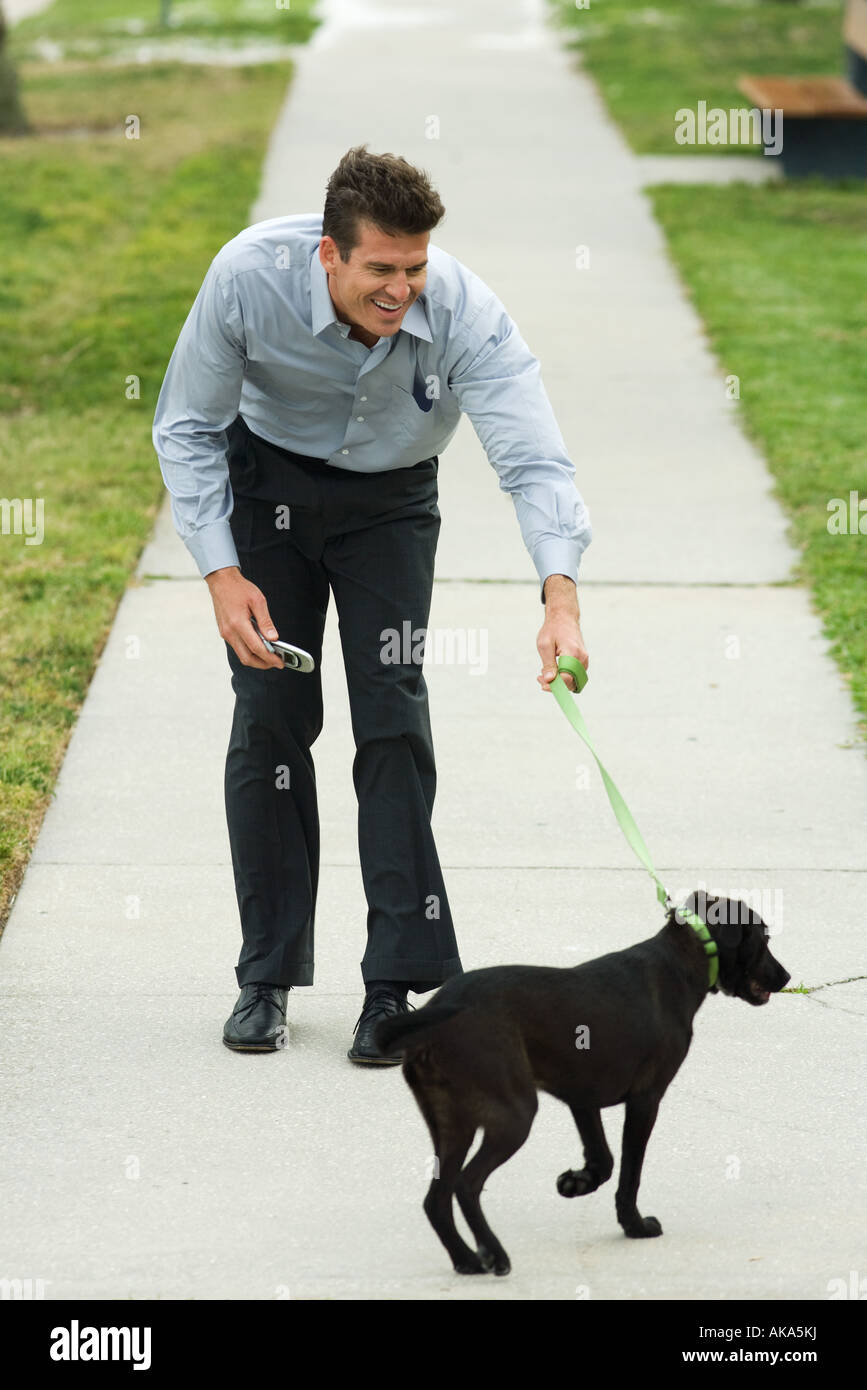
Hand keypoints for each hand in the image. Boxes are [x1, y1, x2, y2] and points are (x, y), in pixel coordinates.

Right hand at [206, 566, 284, 669]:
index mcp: (238, 623)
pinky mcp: (225, 632)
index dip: (270, 658)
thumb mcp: (258, 601)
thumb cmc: (239, 588)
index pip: (256, 648)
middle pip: (247, 658)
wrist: (221, 581)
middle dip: (263, 664)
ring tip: (270, 656)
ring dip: (256, 659)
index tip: (280, 662)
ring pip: (241, 655)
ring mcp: (225, 633)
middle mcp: (229, 632)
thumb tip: (273, 638)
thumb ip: (266, 622)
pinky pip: (238, 647)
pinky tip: (259, 647)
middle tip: (276, 663)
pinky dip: (249, 652)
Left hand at [537, 575, 587, 692]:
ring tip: (544, 674)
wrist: (564, 617)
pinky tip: (552, 671)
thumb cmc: (553, 629)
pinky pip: (575, 676)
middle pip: (571, 682)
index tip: (542, 684)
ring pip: (574, 681)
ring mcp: (584, 660)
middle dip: (556, 685)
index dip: (554, 685)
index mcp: (573, 653)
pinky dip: (564, 678)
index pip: (566, 678)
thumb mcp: (545, 645)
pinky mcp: (582, 662)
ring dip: (559, 682)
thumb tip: (549, 680)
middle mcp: (582, 658)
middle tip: (540, 678)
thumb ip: (548, 664)